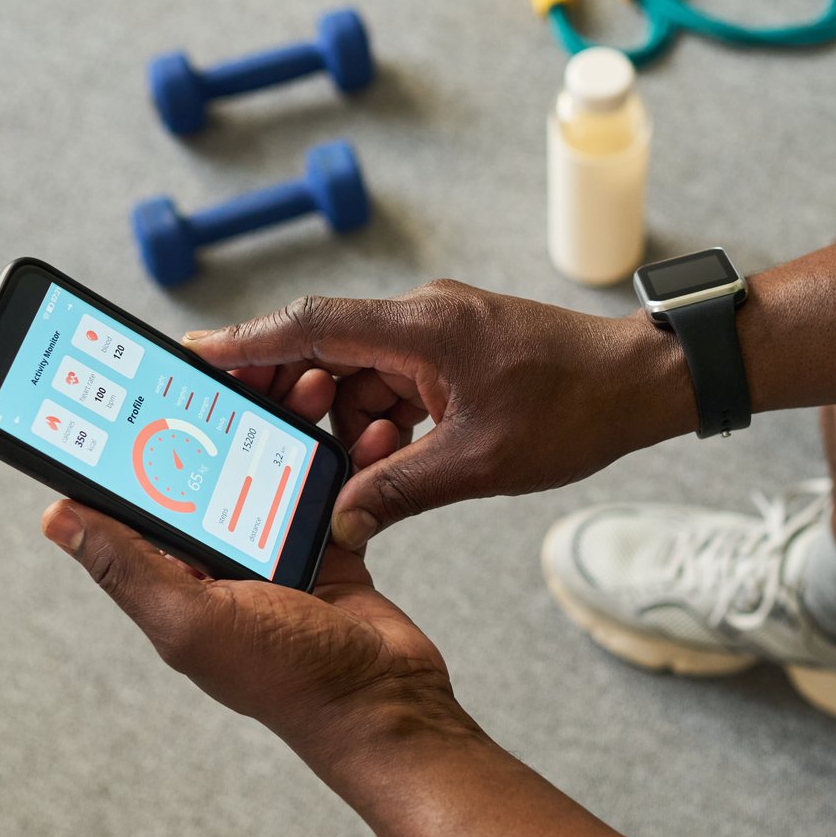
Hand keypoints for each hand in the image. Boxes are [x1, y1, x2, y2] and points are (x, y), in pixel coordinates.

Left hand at [38, 369, 471, 769]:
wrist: (387, 704)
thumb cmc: (289, 678)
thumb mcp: (194, 619)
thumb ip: (127, 566)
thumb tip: (56, 516)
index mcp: (176, 573)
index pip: (140, 491)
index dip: (141, 433)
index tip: (152, 376)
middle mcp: (220, 558)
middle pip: (212, 463)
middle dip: (228, 410)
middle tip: (248, 365)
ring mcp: (276, 549)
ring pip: (271, 461)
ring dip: (289, 420)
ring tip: (308, 383)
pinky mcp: (327, 544)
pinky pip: (327, 483)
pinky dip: (342, 453)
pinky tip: (354, 425)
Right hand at [183, 281, 690, 548]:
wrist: (643, 383)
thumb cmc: (575, 408)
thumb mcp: (479, 463)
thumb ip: (399, 489)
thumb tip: (341, 519)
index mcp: (420, 328)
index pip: (310, 327)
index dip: (246, 344)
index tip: (192, 353)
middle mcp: (422, 317)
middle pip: (325, 346)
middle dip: (285, 390)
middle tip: (243, 429)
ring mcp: (440, 332)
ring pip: (360, 371)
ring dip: (341, 416)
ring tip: (338, 466)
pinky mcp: (456, 351)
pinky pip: (395, 380)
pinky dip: (378, 417)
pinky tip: (379, 457)